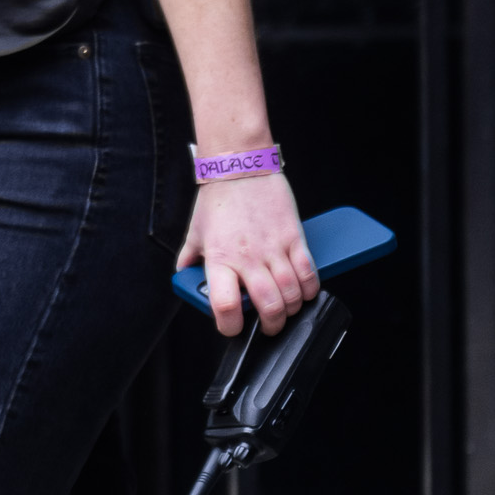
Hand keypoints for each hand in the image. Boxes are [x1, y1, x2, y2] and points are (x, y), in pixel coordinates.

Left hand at [179, 171, 318, 338]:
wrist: (241, 166)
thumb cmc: (217, 198)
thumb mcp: (195, 232)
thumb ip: (190, 257)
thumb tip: (184, 272)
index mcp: (220, 260)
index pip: (225, 305)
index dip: (230, 325)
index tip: (233, 328)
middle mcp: (247, 258)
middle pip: (268, 306)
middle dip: (271, 325)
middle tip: (268, 326)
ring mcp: (274, 249)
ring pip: (291, 293)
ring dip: (291, 308)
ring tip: (286, 309)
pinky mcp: (294, 237)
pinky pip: (309, 272)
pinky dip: (310, 288)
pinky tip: (305, 292)